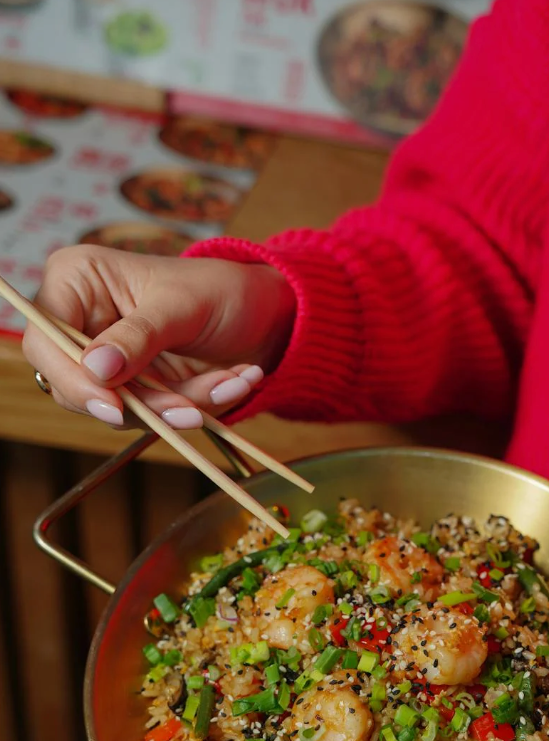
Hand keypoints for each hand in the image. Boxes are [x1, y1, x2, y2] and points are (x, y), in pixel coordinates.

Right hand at [22, 246, 294, 427]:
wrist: (266, 314)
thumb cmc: (221, 290)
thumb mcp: (181, 306)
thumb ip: (138, 337)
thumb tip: (96, 369)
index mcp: (78, 280)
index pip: (46, 339)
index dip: (72, 378)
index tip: (115, 406)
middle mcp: (84, 322)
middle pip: (78, 385)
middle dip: (142, 403)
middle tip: (190, 411)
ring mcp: (111, 361)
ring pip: (120, 409)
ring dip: (178, 407)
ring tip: (228, 385)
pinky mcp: (138, 389)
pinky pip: (153, 415)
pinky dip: (196, 407)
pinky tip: (235, 382)